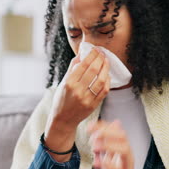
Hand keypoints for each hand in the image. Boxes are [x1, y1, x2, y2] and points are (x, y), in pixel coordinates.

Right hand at [43, 47, 110, 161]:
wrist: (63, 120)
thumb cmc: (62, 99)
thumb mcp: (63, 82)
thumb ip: (72, 68)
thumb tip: (81, 54)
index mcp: (69, 83)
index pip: (83, 65)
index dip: (91, 55)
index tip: (95, 49)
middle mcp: (78, 91)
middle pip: (93, 71)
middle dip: (100, 59)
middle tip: (102, 52)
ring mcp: (87, 99)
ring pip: (101, 80)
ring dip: (106, 68)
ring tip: (106, 61)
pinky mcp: (94, 105)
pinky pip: (104, 90)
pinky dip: (107, 81)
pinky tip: (106, 74)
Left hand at [88, 120, 133, 168]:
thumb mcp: (110, 157)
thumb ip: (109, 141)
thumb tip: (115, 123)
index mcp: (124, 150)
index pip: (117, 131)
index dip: (103, 126)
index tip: (89, 126)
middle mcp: (128, 157)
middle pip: (123, 137)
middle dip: (106, 132)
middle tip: (92, 135)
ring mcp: (127, 168)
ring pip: (125, 150)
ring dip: (108, 145)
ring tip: (94, 148)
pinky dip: (107, 164)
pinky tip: (97, 163)